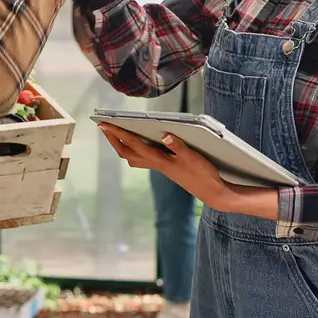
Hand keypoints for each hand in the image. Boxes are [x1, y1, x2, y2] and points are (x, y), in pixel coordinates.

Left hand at [98, 123, 230, 209]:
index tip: (105, 124)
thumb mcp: (194, 158)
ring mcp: (160, 167)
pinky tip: (139, 141)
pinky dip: (135, 149)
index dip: (118, 133)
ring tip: (117, 132)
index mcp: (160, 161)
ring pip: (133, 157)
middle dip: (114, 140)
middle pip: (127, 153)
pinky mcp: (165, 168)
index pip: (134, 144)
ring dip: (122, 145)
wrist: (212, 192)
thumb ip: (179, 146)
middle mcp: (157, 164)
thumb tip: (165, 134)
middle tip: (105, 126)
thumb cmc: (204, 175)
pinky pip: (143, 158)